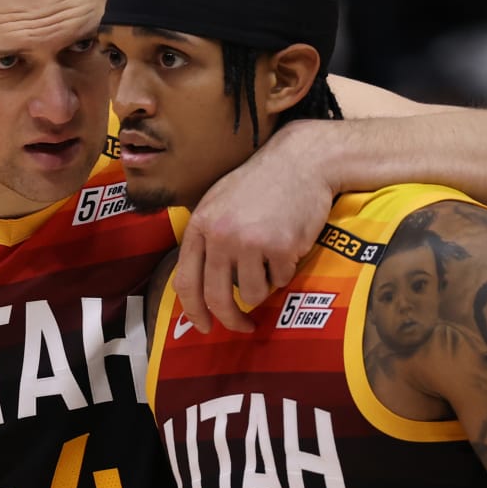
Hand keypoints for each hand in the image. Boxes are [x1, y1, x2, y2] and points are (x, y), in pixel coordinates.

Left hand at [175, 127, 336, 332]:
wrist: (301, 161)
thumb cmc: (260, 184)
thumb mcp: (218, 203)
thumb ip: (205, 240)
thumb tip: (197, 286)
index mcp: (200, 226)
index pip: (185, 282)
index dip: (193, 312)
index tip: (204, 327)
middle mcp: (221, 235)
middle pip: (217, 297)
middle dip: (231, 320)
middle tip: (243, 327)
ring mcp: (250, 241)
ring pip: (253, 294)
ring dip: (264, 288)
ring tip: (271, 262)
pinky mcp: (281, 246)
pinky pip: (281, 280)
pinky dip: (285, 271)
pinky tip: (288, 245)